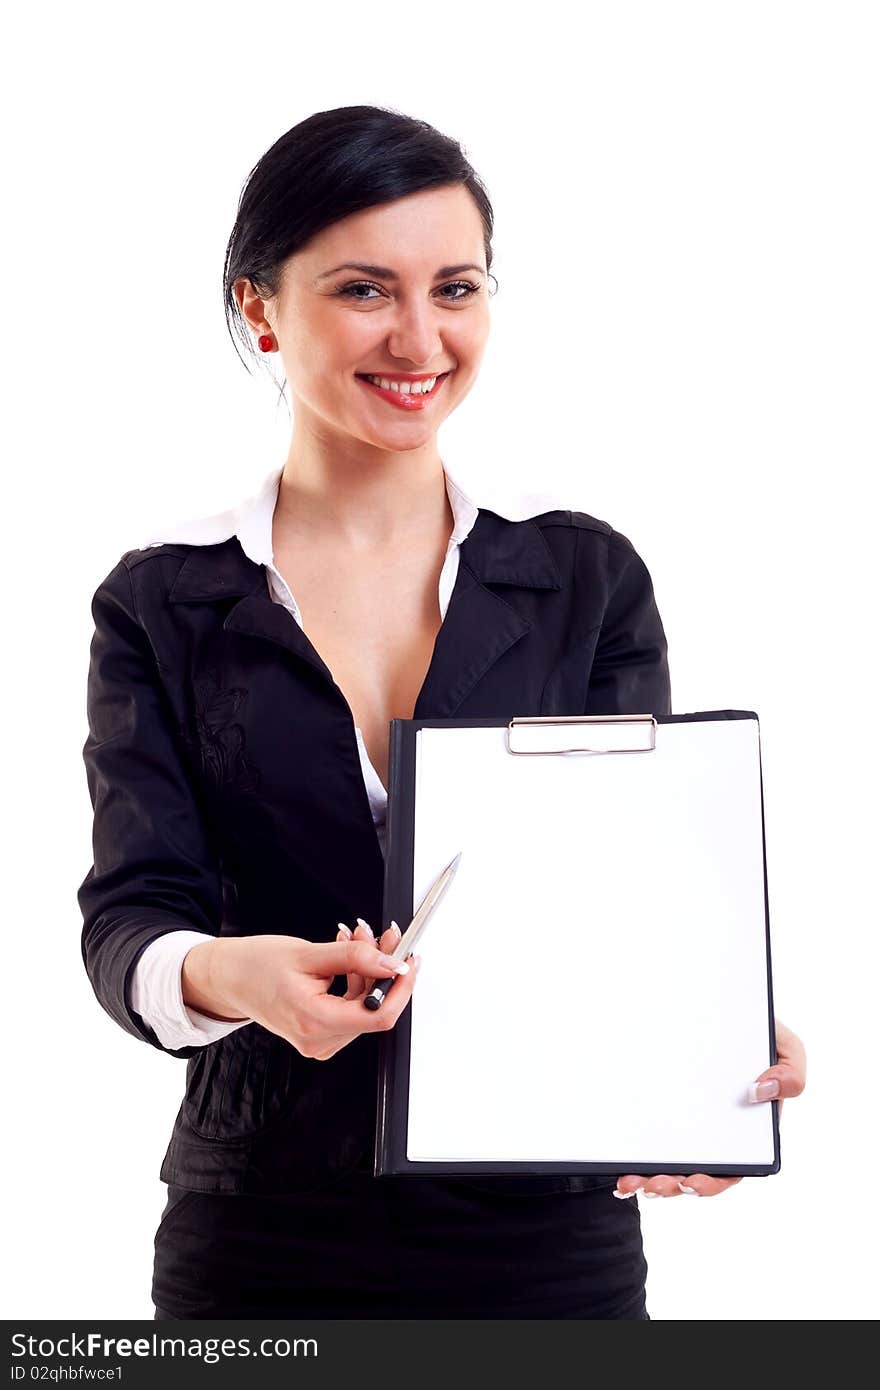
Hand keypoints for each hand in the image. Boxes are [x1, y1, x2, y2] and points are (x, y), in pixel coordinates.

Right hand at [184, 927, 418, 1060]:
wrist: (228, 977)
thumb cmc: (256, 965)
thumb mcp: (309, 954)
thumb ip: (354, 957)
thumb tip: (392, 962)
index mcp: (314, 1021)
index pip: (378, 1015)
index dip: (401, 986)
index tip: (410, 959)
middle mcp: (318, 1039)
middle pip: (372, 1008)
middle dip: (383, 968)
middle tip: (386, 935)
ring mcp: (319, 1040)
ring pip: (363, 1006)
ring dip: (368, 970)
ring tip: (359, 937)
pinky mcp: (318, 1033)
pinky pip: (349, 1007)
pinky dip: (355, 979)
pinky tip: (348, 955)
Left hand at [613, 1017, 806, 1198]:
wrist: (725, 1005)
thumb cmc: (758, 1032)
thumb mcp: (787, 1046)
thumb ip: (791, 1074)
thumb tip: (760, 1091)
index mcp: (747, 1131)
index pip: (731, 1168)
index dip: (711, 1182)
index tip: (690, 1181)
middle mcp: (716, 1134)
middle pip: (695, 1173)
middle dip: (671, 1185)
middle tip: (651, 1185)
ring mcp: (688, 1121)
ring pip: (669, 1163)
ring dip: (650, 1179)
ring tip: (631, 1182)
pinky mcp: (664, 1106)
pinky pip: (649, 1138)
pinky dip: (636, 1158)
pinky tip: (621, 1169)